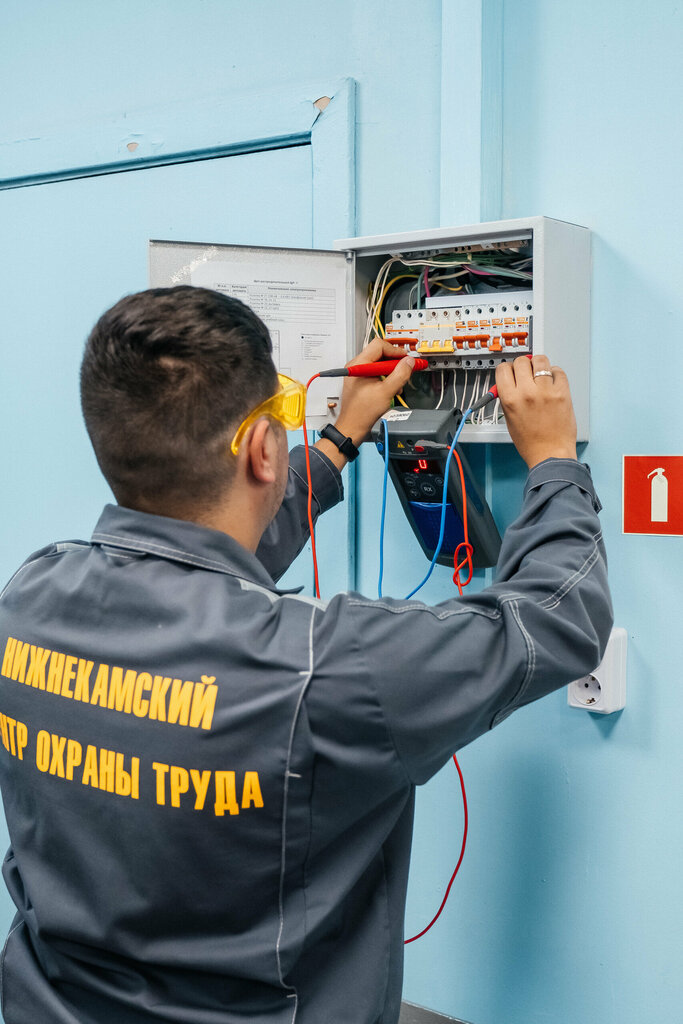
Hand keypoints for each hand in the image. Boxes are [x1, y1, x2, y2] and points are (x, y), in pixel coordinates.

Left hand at [314, 340, 415, 469]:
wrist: (353, 428)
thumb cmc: (362, 413)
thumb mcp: (386, 392)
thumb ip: (400, 374)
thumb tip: (409, 362)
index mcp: (359, 364)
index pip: (379, 345)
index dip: (395, 351)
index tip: (406, 359)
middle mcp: (357, 367)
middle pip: (380, 354)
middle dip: (395, 363)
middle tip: (406, 369)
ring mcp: (359, 375)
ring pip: (380, 365)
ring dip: (392, 373)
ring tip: (398, 384)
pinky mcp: (362, 383)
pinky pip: (377, 374)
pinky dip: (387, 379)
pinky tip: (391, 390)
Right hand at [495, 355, 576, 468]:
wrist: (550, 454)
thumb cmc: (530, 442)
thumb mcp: (509, 419)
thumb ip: (507, 398)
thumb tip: (509, 381)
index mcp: (510, 400)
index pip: (503, 369)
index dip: (507, 369)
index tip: (511, 371)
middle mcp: (527, 393)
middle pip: (521, 361)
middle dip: (522, 365)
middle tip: (526, 373)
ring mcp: (546, 391)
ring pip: (540, 360)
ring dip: (538, 364)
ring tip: (540, 373)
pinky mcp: (562, 393)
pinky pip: (558, 371)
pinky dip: (554, 372)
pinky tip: (552, 381)